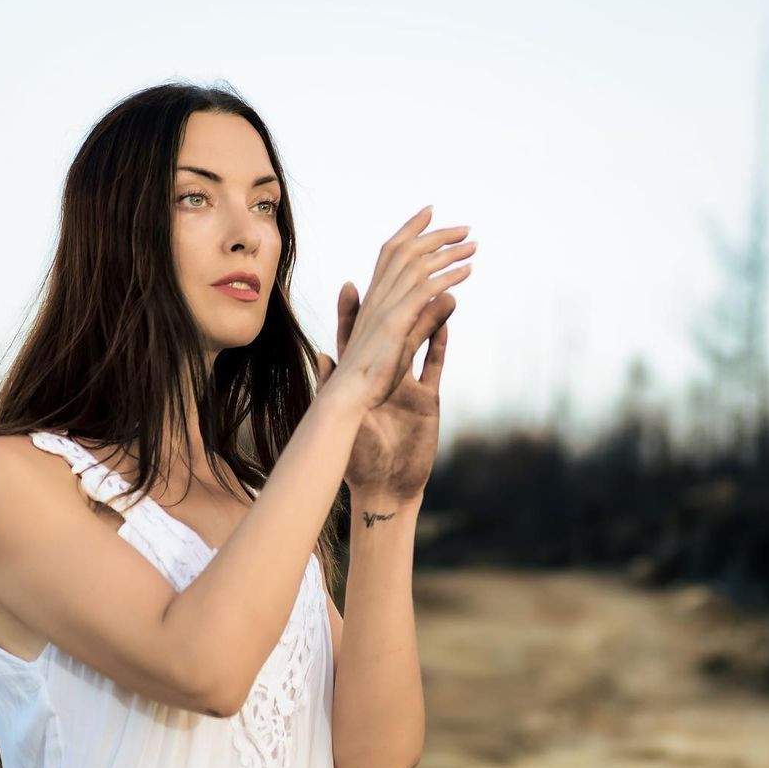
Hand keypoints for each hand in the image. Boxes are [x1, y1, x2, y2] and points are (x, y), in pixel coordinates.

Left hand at [317, 282, 454, 501]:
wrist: (385, 491)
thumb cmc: (358, 463)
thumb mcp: (344, 423)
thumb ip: (334, 389)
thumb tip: (322, 357)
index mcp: (358, 383)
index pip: (353, 339)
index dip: (351, 313)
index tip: (351, 285)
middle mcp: (381, 379)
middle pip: (390, 332)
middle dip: (397, 304)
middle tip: (404, 276)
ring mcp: (404, 388)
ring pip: (416, 344)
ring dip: (426, 317)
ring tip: (436, 290)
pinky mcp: (426, 402)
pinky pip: (433, 366)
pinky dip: (439, 345)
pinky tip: (446, 321)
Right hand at [319, 205, 473, 413]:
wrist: (348, 395)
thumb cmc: (368, 376)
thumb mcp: (403, 340)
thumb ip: (424, 317)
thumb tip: (449, 298)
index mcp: (373, 299)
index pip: (391, 253)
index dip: (409, 230)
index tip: (429, 214)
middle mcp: (377, 296)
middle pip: (405, 251)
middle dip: (434, 234)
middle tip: (464, 229)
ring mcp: (385, 308)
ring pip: (416, 266)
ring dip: (447, 251)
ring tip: (473, 246)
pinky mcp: (396, 323)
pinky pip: (424, 291)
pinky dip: (446, 276)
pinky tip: (466, 271)